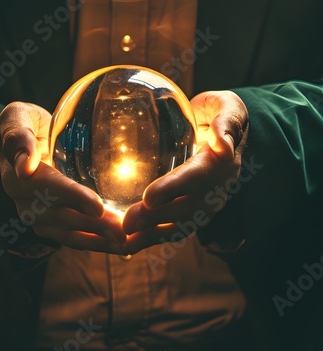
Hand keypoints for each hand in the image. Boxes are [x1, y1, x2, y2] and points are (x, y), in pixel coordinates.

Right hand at [0, 101, 124, 251]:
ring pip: (67, 233)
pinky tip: (117, 245)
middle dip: (93, 225)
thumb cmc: (23, 122)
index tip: (97, 207)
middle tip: (123, 231)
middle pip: (61, 216)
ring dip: (96, 240)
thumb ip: (18, 136)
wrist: (21, 141)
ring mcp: (36, 216)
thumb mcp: (16, 117)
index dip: (73, 197)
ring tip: (125, 243)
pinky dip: (93, 243)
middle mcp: (24, 201)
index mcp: (17, 175)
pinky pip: (70, 238)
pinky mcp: (48, 224)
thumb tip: (25, 166)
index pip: (48, 187)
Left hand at [121, 91, 248, 253]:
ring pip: (180, 225)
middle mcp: (216, 188)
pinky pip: (175, 228)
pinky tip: (128, 244)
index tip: (149, 198)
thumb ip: (225, 122)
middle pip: (185, 208)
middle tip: (125, 224)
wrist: (224, 133)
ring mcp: (206, 203)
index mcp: (220, 163)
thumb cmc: (219, 112)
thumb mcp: (227, 106)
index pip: (196, 177)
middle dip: (155, 218)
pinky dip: (152, 238)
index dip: (174, 188)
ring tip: (123, 242)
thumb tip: (223, 146)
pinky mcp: (194, 210)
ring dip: (151, 235)